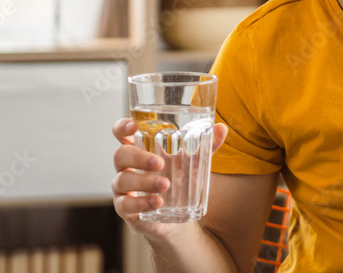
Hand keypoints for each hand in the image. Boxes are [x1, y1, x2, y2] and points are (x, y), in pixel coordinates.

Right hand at [111, 117, 228, 239]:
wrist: (177, 218)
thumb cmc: (179, 182)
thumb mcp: (193, 164)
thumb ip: (206, 146)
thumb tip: (222, 128)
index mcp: (139, 149)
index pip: (121, 133)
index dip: (122, 126)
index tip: (133, 126)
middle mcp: (127, 167)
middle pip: (121, 155)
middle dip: (138, 157)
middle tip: (160, 162)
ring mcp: (123, 188)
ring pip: (122, 180)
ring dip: (144, 182)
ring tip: (165, 185)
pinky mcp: (125, 209)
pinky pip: (126, 204)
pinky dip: (141, 203)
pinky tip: (157, 203)